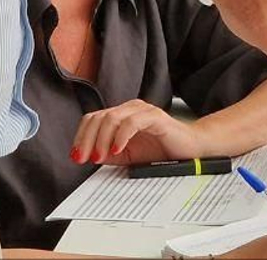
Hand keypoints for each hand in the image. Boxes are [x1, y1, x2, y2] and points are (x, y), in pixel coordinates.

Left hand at [71, 99, 201, 165]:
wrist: (190, 150)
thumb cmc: (161, 151)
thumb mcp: (127, 156)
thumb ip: (108, 153)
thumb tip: (88, 155)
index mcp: (122, 115)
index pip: (93, 119)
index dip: (80, 137)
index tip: (76, 156)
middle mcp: (131, 109)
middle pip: (99, 117)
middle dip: (86, 139)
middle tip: (84, 158)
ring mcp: (143, 111)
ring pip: (112, 117)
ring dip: (101, 139)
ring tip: (100, 156)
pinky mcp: (156, 117)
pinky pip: (132, 122)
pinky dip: (121, 136)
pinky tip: (118, 149)